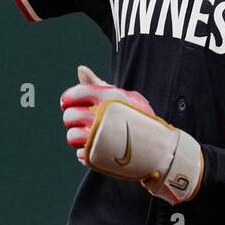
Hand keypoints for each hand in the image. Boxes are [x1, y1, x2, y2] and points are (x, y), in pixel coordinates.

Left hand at [60, 65, 204, 204]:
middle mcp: (102, 115)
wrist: (158, 145)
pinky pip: (79, 153)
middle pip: (69, 116)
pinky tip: (96, 147)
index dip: (67, 98)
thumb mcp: (120, 95)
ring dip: (76, 137)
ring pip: (71, 137)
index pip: (75, 94)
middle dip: (71, 118)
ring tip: (88, 135)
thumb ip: (97, 84)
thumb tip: (80, 69)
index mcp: (107, 97)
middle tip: (79, 121)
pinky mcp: (99, 155)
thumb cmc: (137, 116)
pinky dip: (84, 152)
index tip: (67, 103)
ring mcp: (100, 136)